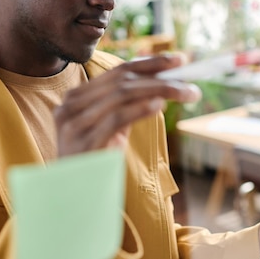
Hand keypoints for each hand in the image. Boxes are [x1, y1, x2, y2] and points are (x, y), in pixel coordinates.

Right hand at [54, 53, 200, 156]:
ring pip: (122, 95)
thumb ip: (124, 108)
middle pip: (122, 81)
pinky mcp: (84, 143)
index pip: (117, 72)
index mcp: (76, 98)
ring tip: (185, 93)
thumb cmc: (94, 164)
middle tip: (189, 79)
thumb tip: (159, 90)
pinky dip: (140, 108)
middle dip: (160, 76)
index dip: (150, 63)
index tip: (178, 59)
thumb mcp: (108, 130)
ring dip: (159, 91)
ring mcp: (74, 124)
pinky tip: (159, 105)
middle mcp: (70, 107)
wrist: (70, 200)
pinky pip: (116, 118)